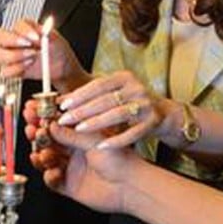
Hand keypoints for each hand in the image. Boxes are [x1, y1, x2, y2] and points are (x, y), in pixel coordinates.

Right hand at [0, 18, 87, 91]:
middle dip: (11, 40)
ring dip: (14, 56)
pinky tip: (28, 66)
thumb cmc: (57, 49)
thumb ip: (47, 33)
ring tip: (31, 57)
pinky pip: (4, 71)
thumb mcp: (56, 39)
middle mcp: (12, 40)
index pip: (16, 25)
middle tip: (27, 45)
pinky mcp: (11, 69)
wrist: (61, 66)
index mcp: (23, 28)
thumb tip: (43, 29)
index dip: (24, 30)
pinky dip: (15, 69)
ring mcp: (9, 54)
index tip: (36, 37)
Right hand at [30, 121, 142, 212]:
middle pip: (48, 141)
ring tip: (44, 153)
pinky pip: (52, 181)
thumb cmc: (121, 160)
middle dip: (37, 134)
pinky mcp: (69, 185)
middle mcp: (74, 150)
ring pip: (47, 160)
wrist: (130, 186)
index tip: (32, 110)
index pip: (56, 124)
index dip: (43, 117)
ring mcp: (71, 167)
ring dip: (41, 155)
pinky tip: (53, 172)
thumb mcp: (95, 140)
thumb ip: (71, 134)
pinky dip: (49, 176)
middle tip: (31, 129)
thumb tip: (51, 125)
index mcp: (81, 135)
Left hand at [55, 71, 169, 147]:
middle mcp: (136, 88)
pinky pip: (132, 133)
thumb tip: (60, 101)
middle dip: (82, 110)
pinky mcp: (153, 121)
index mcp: (124, 77)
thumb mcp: (113, 93)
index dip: (79, 95)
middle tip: (64, 120)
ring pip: (117, 114)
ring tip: (79, 130)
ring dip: (96, 123)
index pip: (98, 85)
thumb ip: (90, 96)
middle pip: (105, 99)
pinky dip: (116, 140)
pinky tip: (101, 146)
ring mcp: (146, 105)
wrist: (163, 113)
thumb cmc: (130, 103)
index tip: (62, 105)